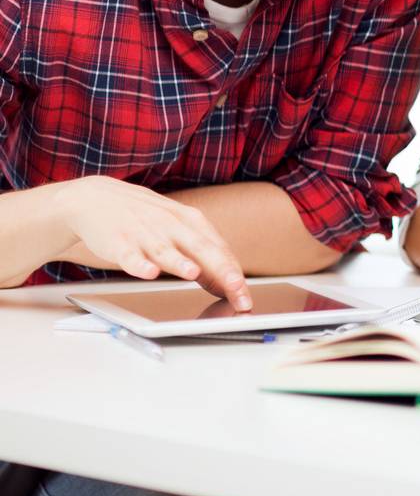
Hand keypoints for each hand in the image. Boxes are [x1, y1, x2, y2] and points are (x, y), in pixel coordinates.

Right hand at [55, 176, 250, 310]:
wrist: (96, 199)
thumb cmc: (144, 218)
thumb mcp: (178, 228)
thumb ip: (201, 254)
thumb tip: (225, 283)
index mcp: (190, 221)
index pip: (219, 249)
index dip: (234, 273)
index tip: (245, 296)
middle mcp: (171, 225)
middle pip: (200, 249)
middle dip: (220, 270)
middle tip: (236, 289)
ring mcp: (144, 233)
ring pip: (166, 250)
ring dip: (179, 262)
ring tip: (194, 274)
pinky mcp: (118, 242)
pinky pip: (130, 255)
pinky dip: (139, 264)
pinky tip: (148, 272)